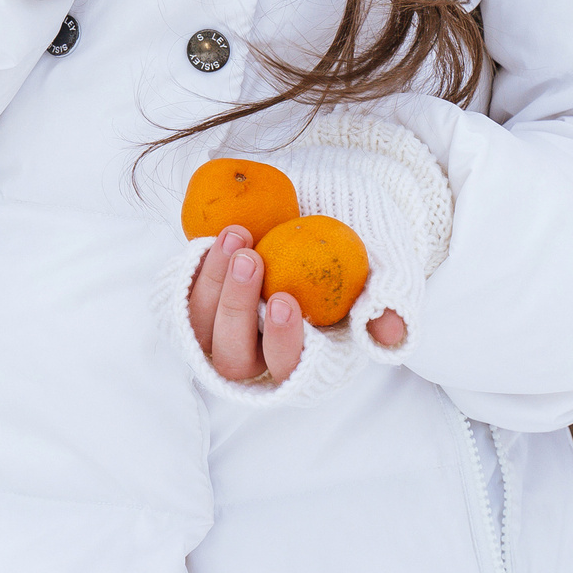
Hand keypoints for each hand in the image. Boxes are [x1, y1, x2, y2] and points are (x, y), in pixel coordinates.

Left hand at [187, 225, 405, 383]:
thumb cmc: (363, 244)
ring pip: (201, 332)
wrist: (331, 202)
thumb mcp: (389, 270)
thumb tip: (389, 335)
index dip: (283, 343)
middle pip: (234, 358)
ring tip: (236, 238)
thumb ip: (390, 302)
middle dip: (236, 311)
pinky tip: (213, 240)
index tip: (285, 300)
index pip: (289, 370)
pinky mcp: (206, 297)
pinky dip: (194, 273)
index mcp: (310, 359)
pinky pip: (183, 300)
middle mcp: (263, 353)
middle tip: (251, 260)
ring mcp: (230, 326)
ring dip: (212, 287)